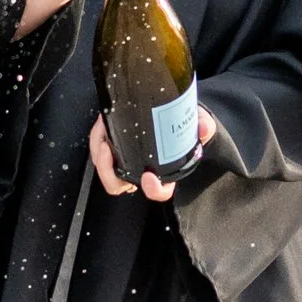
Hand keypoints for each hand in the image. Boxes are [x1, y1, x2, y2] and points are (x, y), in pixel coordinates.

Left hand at [91, 104, 216, 201]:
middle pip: (119, 184)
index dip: (154, 189)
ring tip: (103, 131)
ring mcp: (125, 160)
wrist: (173, 111)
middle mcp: (141, 171)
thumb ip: (204, 127)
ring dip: (99, 153)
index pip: (159, 191)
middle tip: (108, 149)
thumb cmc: (185, 124)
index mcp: (163, 172)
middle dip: (108, 171)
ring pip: (105, 169)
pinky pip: (99, 149)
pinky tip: (104, 123)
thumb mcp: (198, 124)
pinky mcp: (113, 146)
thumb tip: (204, 129)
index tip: (149, 177)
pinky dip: (98, 138)